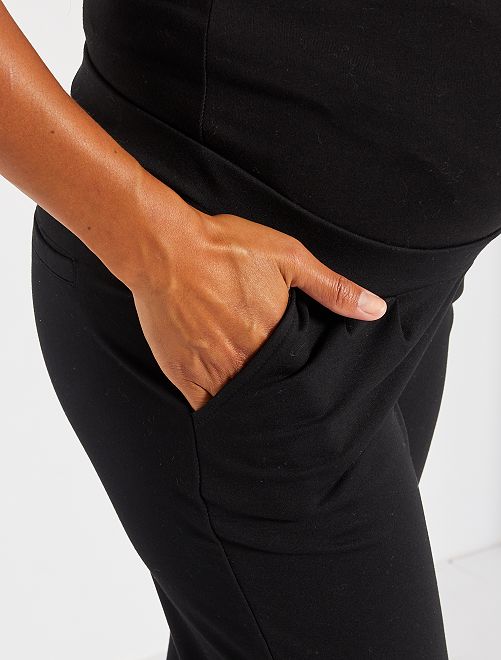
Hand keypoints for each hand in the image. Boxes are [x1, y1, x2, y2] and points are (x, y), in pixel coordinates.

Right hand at [126, 199, 386, 412]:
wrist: (164, 248)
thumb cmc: (224, 248)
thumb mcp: (288, 257)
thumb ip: (332, 288)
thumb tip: (375, 310)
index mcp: (274, 336)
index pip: (301, 376)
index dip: (307, 384)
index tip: (311, 389)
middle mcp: (245, 360)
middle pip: (271, 395)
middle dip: (280, 399)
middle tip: (288, 406)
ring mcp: (211, 371)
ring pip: (240, 405)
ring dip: (252, 407)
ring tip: (260, 408)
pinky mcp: (182, 374)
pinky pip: (205, 407)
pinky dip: (218, 409)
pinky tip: (226, 406)